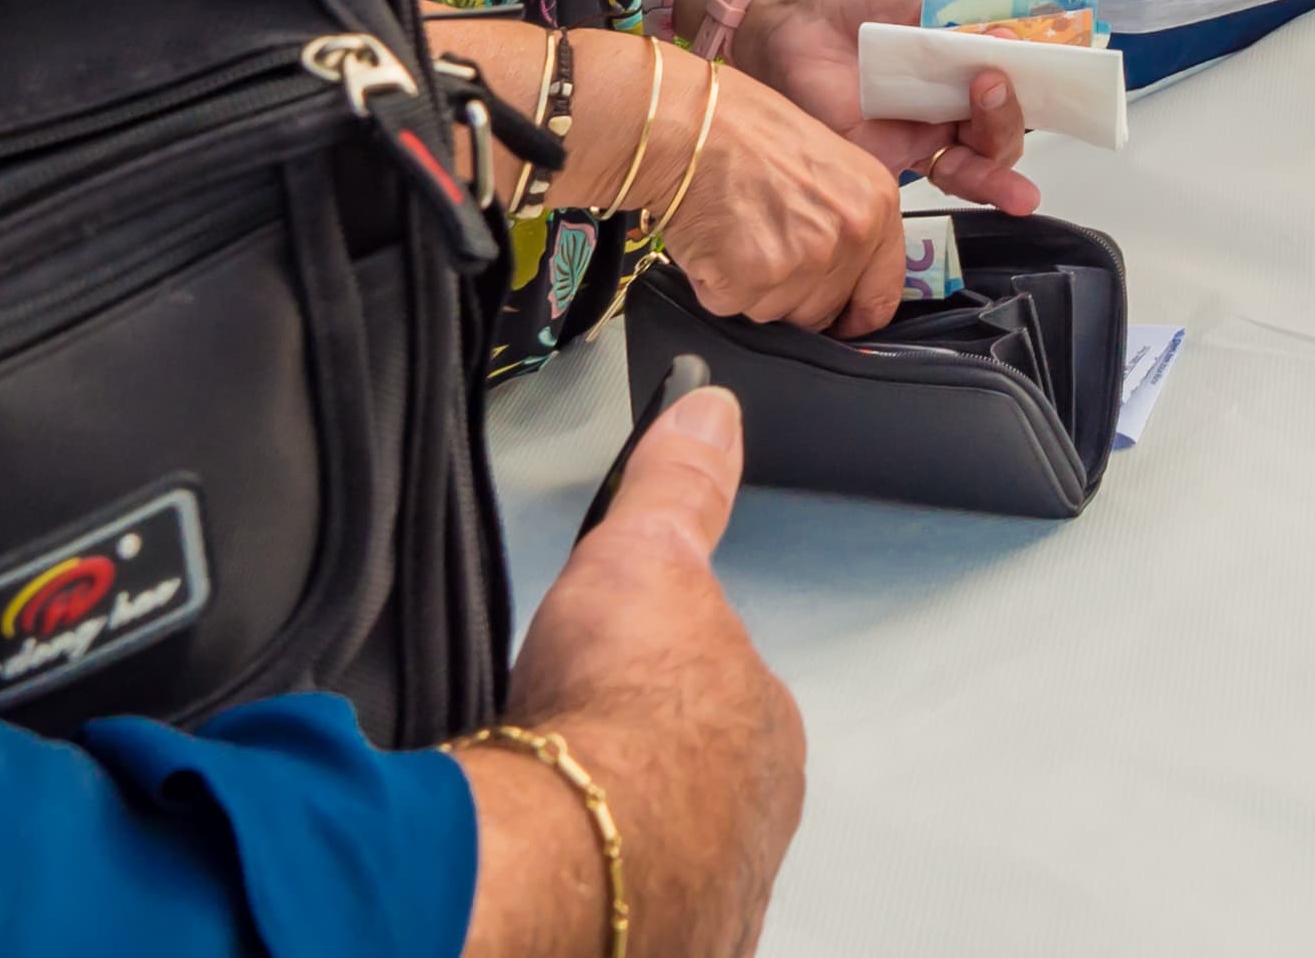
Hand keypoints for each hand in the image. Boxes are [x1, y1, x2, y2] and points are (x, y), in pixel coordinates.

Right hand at [468, 388, 798, 957]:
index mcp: (763, 733)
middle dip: (642, 773)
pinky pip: (629, 920)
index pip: (719, 702)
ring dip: (617, 841)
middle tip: (566, 760)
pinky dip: (597, 901)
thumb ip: (679, 487)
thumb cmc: (619, 707)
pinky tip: (554, 880)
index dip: (661, 692)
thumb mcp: (646, 556)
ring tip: (551, 822)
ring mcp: (710, 894)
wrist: (580, 842)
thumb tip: (710, 410)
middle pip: (696, 786)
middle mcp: (753, 821)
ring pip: (666, 857)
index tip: (605, 695)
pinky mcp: (659, 945)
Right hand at [633, 40, 915, 333]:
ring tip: (736, 232)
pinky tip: (714, 241)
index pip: (881, 297)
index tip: (841, 320)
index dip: (855, 314)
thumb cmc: (747, 131)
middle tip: (762, 243)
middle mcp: (847, 237)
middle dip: (790, 292)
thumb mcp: (828, 164)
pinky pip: (731, 307)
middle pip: (821, 311)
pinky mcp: (750, 279)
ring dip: (750, 287)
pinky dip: (715, 284)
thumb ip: (845, 222)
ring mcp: (800, 262)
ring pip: (773, 312)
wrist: (692, 125)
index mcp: (876, 205)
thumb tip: (843, 275)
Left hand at [740, 0, 1040, 216]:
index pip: (1026, 84)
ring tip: (989, 116)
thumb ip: (978, 4)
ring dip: (1001, 148)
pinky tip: (1004, 192)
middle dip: (1013, 110)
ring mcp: (927, 136)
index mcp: (974, 65)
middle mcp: (958, 106)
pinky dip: (979, 187)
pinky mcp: (893, 160)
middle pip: (1007, 128)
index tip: (1066, 73)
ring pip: (982, 160)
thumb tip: (1015, 30)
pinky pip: (941, 181)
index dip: (1049, 83)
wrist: (805, 16)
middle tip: (992, 77)